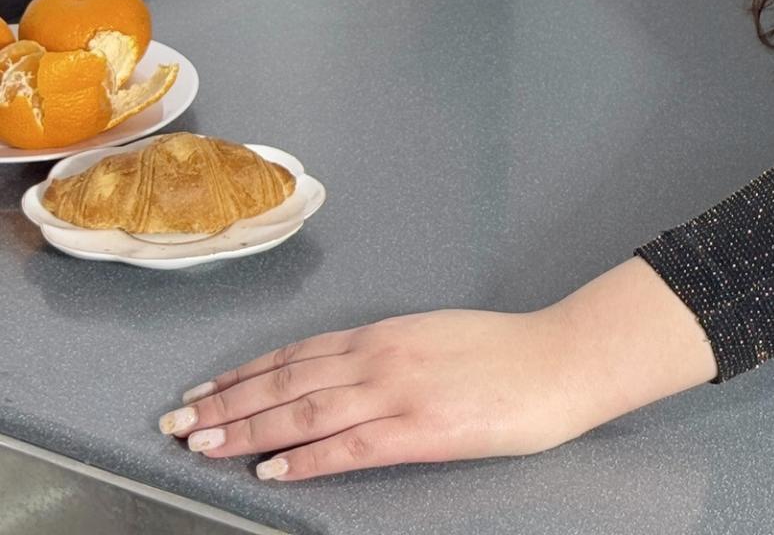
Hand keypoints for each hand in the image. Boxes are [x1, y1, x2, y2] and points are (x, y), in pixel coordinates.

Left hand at [157, 307, 605, 482]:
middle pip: (287, 382)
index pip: (298, 355)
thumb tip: (346, 372)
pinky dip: (305, 459)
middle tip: (177, 424)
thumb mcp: (438, 336)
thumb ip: (391, 353)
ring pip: (304, 412)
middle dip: (226, 404)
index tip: (205, 390)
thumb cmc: (510, 352)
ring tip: (202, 447)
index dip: (245, 375)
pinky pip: (348, 447)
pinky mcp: (421, 429)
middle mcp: (382, 358)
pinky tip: (272, 471)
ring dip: (247, 431)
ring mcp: (399, 392)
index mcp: (387, 334)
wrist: (563, 359)